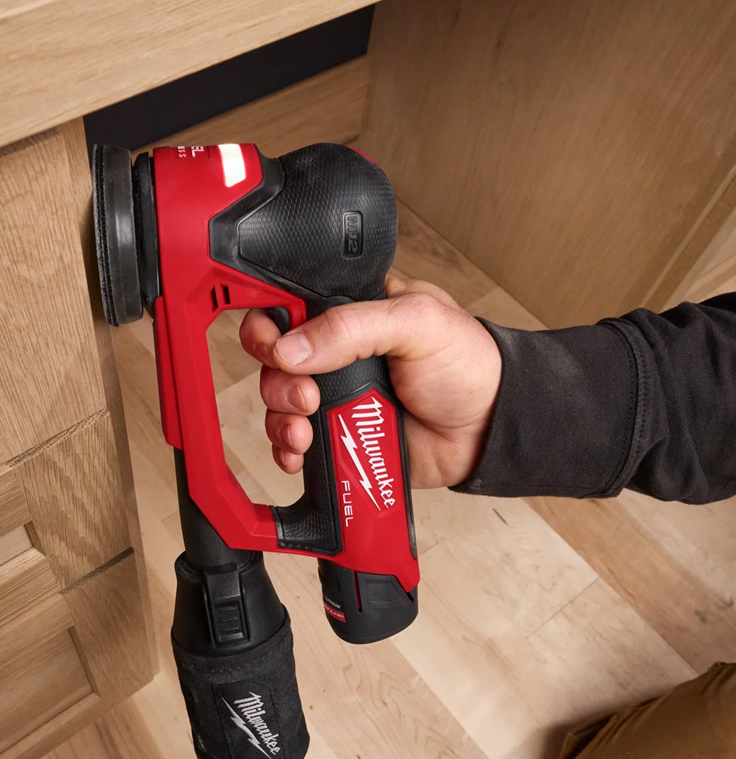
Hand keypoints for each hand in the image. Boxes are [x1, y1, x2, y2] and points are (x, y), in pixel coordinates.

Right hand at [239, 277, 501, 488]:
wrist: (488, 430)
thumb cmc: (467, 365)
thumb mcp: (415, 323)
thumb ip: (351, 326)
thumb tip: (290, 348)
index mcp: (350, 311)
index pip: (290, 306)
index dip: (269, 323)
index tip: (271, 341)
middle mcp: (335, 353)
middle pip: (273, 360)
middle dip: (278, 380)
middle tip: (307, 395)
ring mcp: (334, 396)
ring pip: (278, 404)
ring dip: (281, 418)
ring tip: (306, 428)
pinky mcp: (338, 435)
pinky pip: (294, 443)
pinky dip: (287, 449)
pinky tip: (300, 452)